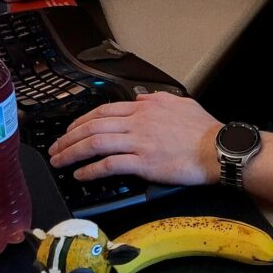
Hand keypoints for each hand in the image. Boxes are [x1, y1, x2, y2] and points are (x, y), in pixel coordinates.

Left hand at [48, 92, 221, 185]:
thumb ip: (157, 99)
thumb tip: (140, 97)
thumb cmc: (204, 129)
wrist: (218, 149)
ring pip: (95, 144)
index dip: (81, 120)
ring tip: (59, 161)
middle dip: (68, 137)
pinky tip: (81, 175)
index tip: (70, 129)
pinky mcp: (143, 163)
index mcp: (145, 108)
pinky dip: (91, 170)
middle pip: (93, 127)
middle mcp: (138, 122)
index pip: (104, 111)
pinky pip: (109, 165)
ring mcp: (139, 143)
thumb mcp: (180, 103)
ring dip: (72, 153)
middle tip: (55, 147)